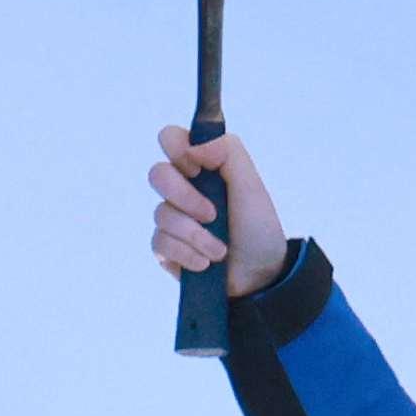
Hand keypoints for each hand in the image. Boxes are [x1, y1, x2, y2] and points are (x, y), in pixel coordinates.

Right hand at [147, 124, 289, 299]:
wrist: (259, 276)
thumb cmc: (257, 227)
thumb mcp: (251, 184)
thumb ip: (227, 152)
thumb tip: (193, 146)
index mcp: (201, 167)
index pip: (170, 139)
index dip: (178, 149)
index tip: (197, 169)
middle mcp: (182, 189)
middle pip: (157, 174)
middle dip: (185, 197)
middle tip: (212, 214)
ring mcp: (171, 218)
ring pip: (162, 214)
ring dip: (195, 235)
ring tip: (219, 250)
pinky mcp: (165, 248)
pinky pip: (161, 243)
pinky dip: (187, 254)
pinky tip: (205, 264)